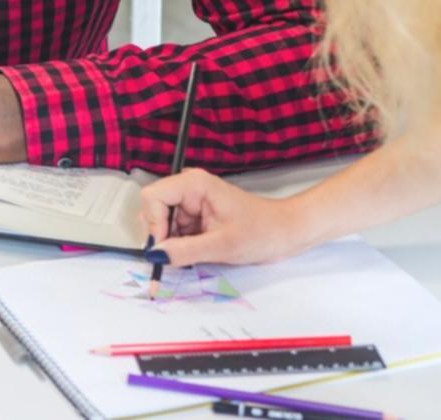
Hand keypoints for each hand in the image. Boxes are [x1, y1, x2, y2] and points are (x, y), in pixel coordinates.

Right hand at [139, 167, 308, 266]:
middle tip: (177, 256)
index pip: (153, 197)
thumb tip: (155, 256)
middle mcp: (188, 189)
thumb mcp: (222, 245)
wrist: (287, 233)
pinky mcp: (195, 217)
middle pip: (153, 210)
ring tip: (196, 253)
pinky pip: (174, 232)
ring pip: (162, 225)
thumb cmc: (262, 232)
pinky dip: (180, 246)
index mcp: (193, 184)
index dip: (153, 224)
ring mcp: (191, 203)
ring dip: (172, 243)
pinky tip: (198, 252)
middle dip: (161, 236)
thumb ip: (185, 250)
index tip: (163, 249)